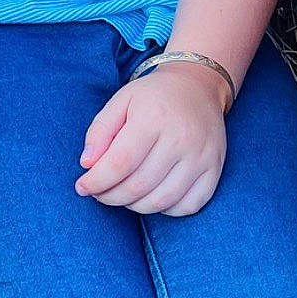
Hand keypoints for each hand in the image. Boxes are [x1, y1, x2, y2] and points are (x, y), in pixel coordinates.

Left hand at [76, 62, 228, 216]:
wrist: (197, 87)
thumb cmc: (153, 97)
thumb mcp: (120, 102)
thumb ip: (99, 131)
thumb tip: (87, 165)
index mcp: (153, 118)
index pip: (119, 163)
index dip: (96, 182)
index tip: (82, 187)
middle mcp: (181, 139)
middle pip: (138, 186)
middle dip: (110, 197)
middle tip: (100, 193)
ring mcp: (201, 156)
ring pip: (161, 201)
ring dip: (134, 206)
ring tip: (123, 194)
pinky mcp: (215, 169)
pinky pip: (189, 206)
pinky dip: (166, 210)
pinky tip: (152, 196)